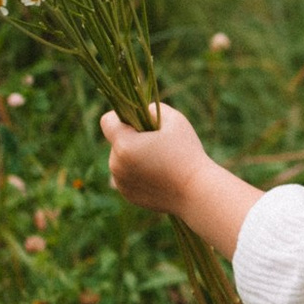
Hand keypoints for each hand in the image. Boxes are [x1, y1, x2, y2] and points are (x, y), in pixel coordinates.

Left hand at [100, 102, 258, 260]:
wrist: (196, 192)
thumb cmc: (187, 153)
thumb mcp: (174, 120)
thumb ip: (152, 109)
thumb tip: (141, 110)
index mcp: (124, 145)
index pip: (107, 121)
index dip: (121, 117)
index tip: (139, 122)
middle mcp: (116, 165)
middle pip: (117, 142)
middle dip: (133, 139)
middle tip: (159, 145)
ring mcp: (121, 183)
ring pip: (121, 160)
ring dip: (134, 157)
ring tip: (161, 162)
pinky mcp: (128, 195)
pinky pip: (127, 176)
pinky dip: (138, 173)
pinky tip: (159, 176)